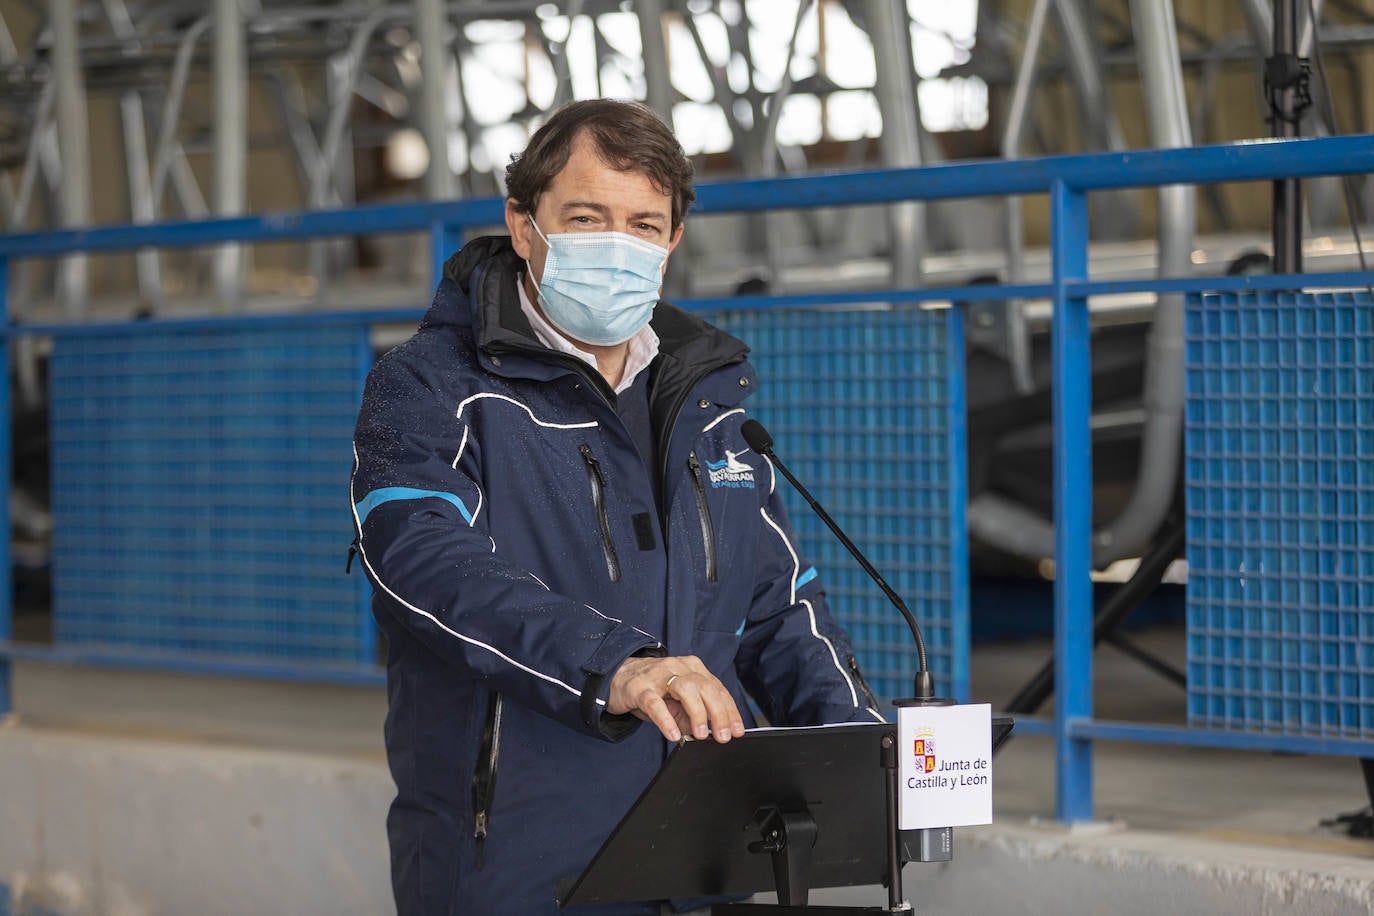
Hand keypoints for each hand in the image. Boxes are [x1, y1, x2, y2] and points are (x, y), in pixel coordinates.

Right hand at [606, 655, 745, 743]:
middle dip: (719, 713)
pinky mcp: (640, 687)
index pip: (717, 689)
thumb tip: (710, 734)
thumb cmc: (652, 690)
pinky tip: (674, 734)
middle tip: (724, 736)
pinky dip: (666, 720)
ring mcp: (659, 675)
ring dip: (697, 713)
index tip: (738, 730)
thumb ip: (692, 714)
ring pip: (685, 690)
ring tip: (700, 735)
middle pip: (706, 687)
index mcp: (693, 669)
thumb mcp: (676, 702)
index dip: (730, 710)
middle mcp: (679, 667)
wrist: (617, 676)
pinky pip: (655, 703)